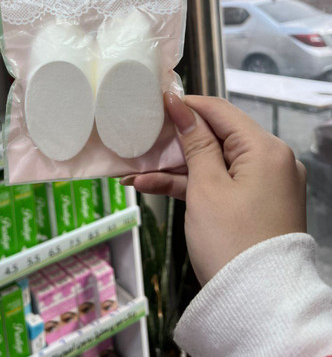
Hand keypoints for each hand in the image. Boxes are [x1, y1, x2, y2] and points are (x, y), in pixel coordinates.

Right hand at [121, 93, 306, 285]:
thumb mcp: (207, 187)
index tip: (157, 103)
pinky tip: (151, 186)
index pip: (221, 112)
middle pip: (216, 138)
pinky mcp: (253, 203)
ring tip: (136, 170)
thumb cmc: (231, 241)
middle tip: (144, 138)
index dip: (187, 106)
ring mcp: (262, 183)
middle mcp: (270, 161)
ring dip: (176, 168)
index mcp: (265, 149)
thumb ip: (195, 143)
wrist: (256, 304)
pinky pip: (219, 184)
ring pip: (214, 163)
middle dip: (177, 141)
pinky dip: (190, 185)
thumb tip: (181, 107)